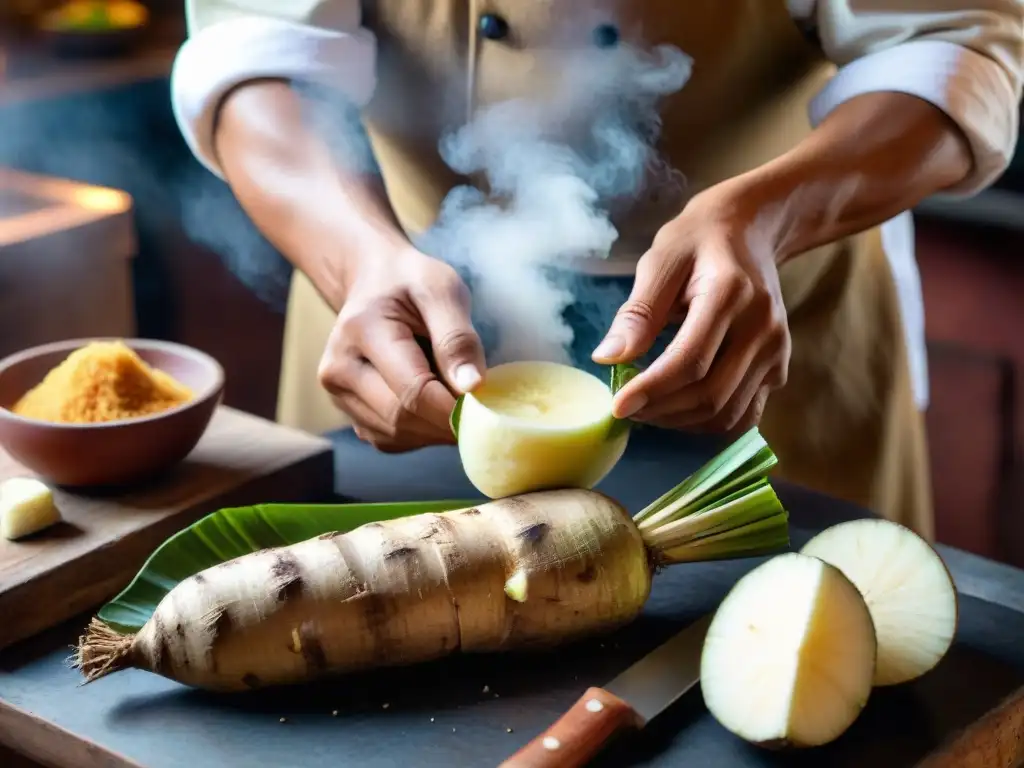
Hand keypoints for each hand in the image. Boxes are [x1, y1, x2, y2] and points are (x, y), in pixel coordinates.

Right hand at [317, 247, 485, 452]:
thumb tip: (471, 387)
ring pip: (396, 434)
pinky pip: (389, 439)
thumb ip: (457, 337)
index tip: (487, 406)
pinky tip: (433, 406)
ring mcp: (338, 394)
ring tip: (454, 399)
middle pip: (401, 417)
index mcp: (361, 330)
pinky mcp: (349, 412)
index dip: (453, 408)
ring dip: (435, 429)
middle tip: (481, 408)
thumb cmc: (410, 282)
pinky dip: (420, 432)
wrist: (372, 282)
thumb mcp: (441, 289)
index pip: (412, 389)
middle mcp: (338, 368)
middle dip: (446, 421)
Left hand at [592, 186, 790, 433]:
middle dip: (661, 410)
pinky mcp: (779, 368)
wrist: (750, 230)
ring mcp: (777, 351)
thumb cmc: (697, 242)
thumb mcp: (660, 261)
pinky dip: (707, 423)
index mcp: (730, 294)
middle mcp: (762, 327)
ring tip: (648, 408)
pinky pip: (743, 414)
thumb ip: (638, 312)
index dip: (651, 391)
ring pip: (726, 413)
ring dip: (681, 421)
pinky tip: (679, 408)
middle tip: (626, 407)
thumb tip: (608, 358)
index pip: (690, 361)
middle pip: (709, 395)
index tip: (616, 406)